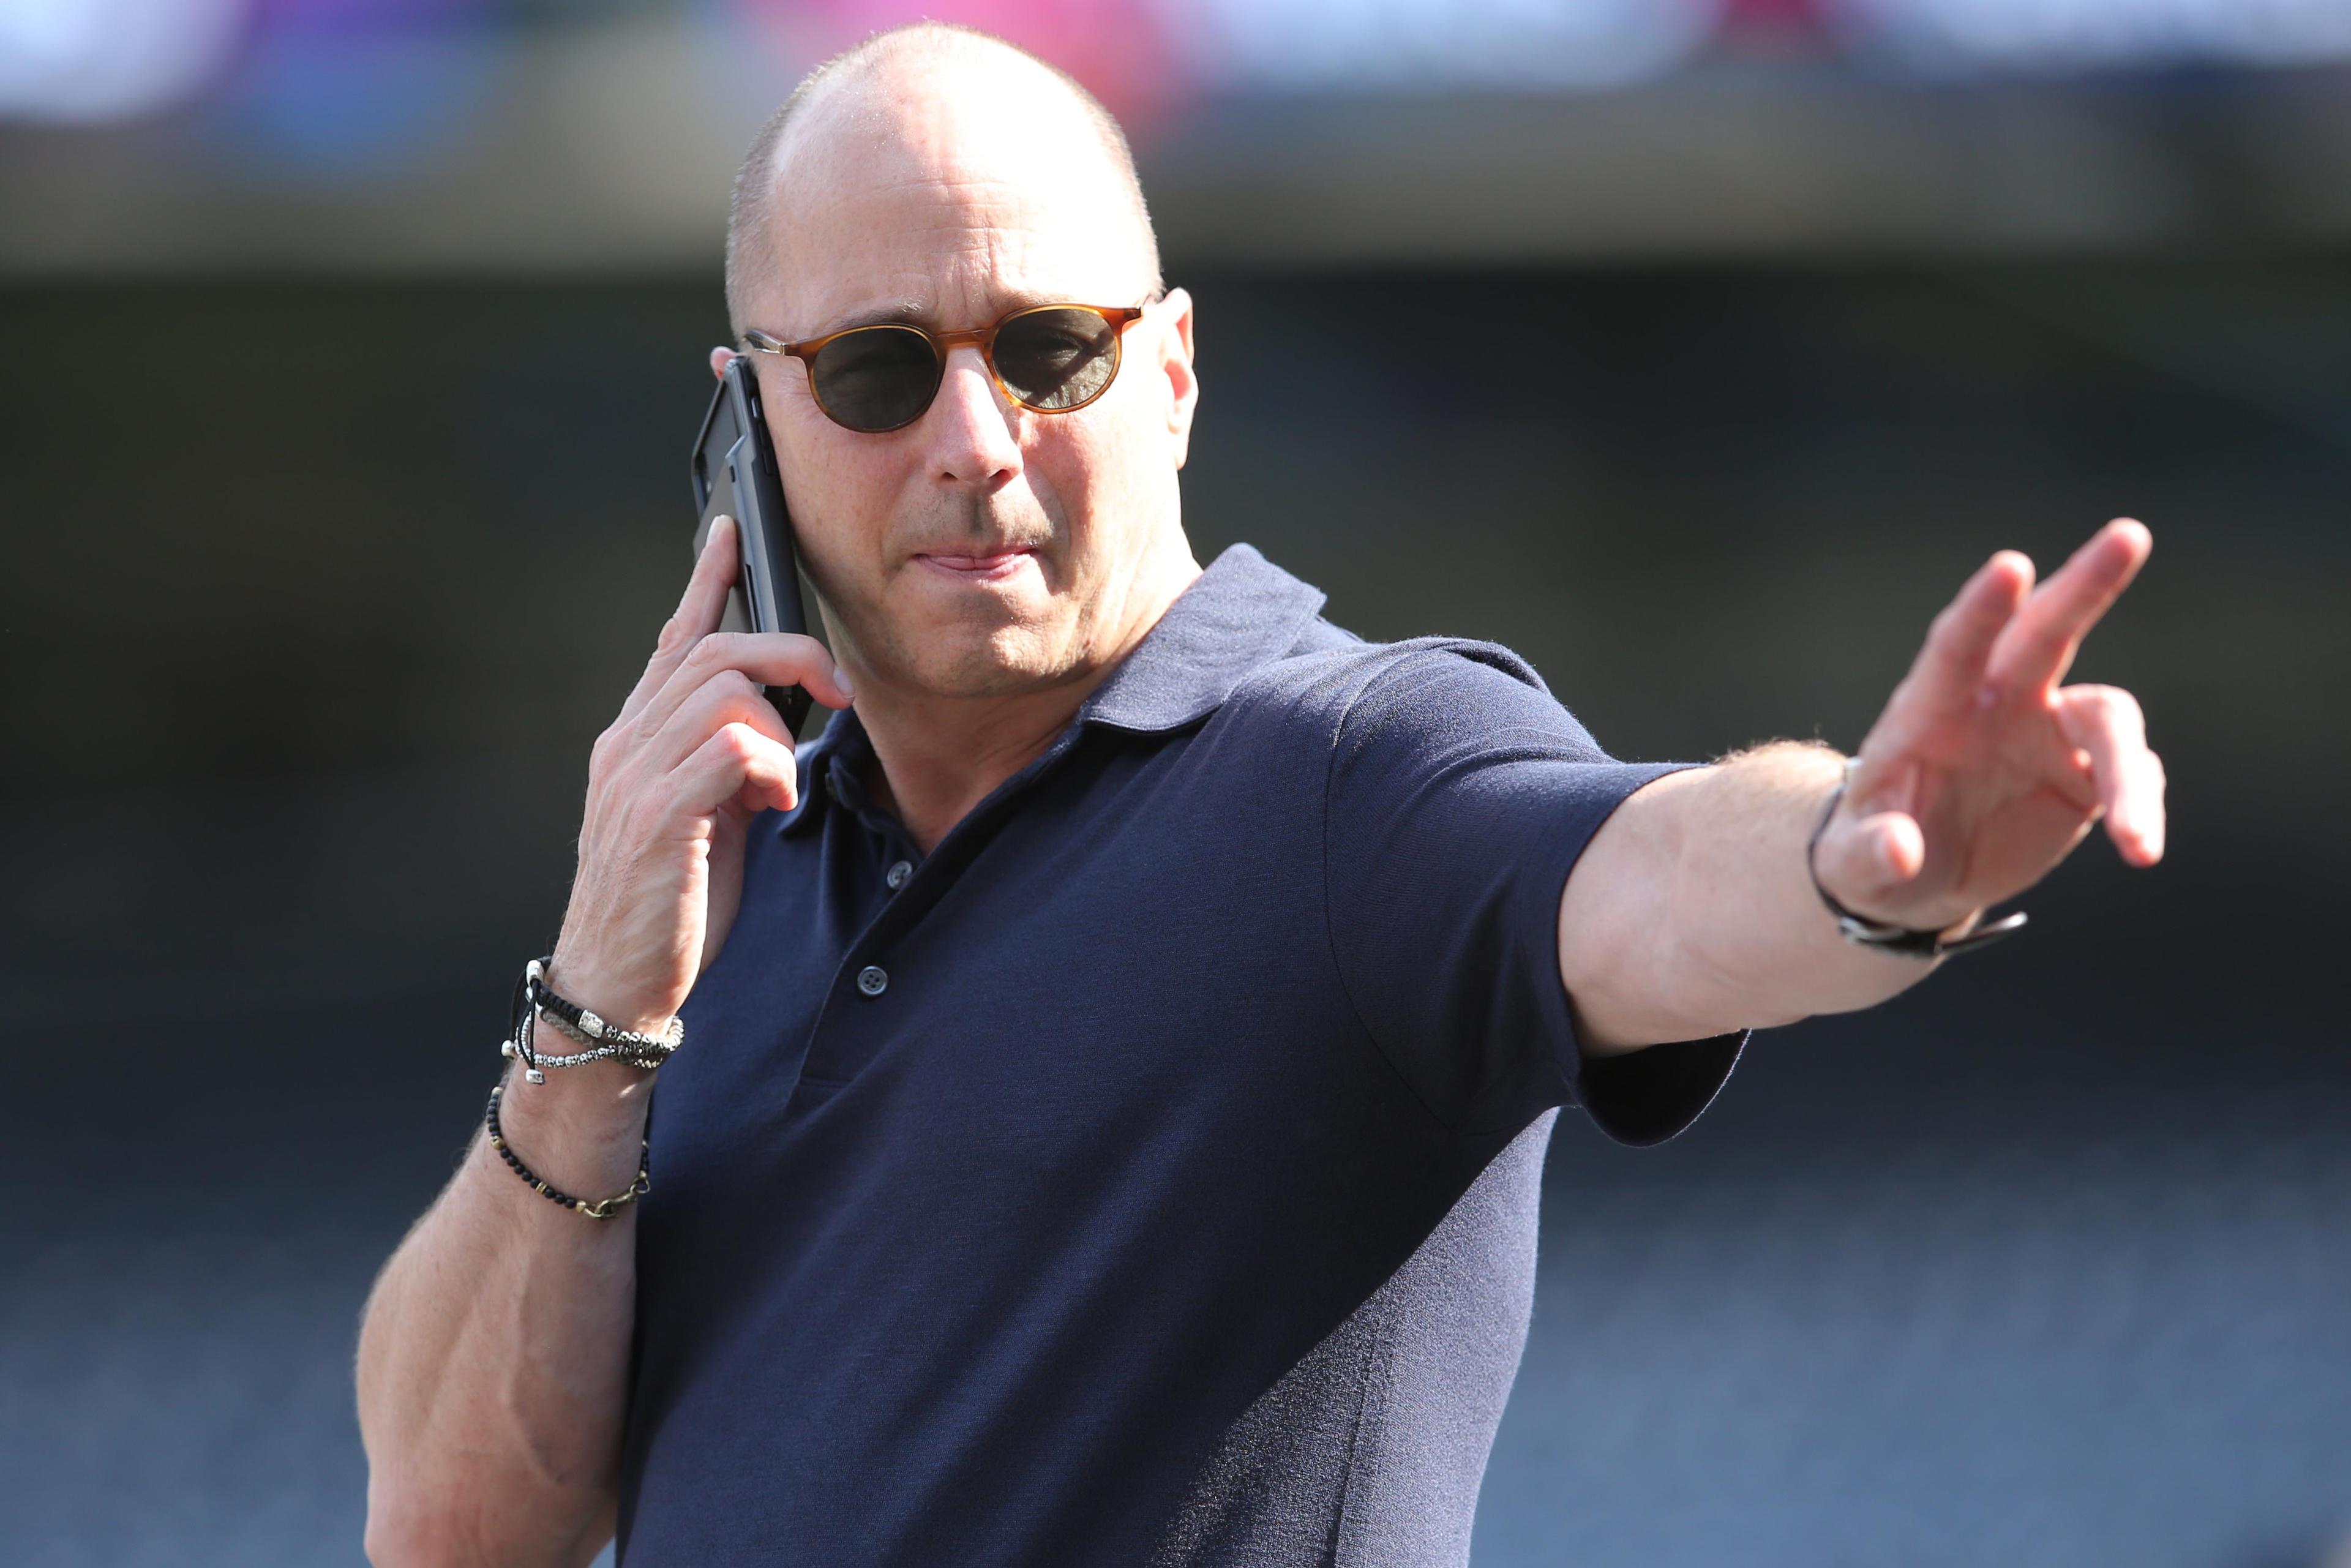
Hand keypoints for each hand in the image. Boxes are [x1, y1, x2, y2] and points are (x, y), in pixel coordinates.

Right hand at [547, 517, 854, 1031]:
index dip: (704, 581)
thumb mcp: (708, 817)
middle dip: (789, 654)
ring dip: (778, 726)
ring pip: (723, 689)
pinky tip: (771, 805)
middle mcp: (627, 743)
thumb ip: (731, 764)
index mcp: (637, 738)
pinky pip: (731, 749)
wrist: (618, 980)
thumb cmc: (670, 904)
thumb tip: (781, 731)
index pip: (671, 639)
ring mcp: (637, 775)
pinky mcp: (658, 814)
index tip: (731, 531)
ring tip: (781, 782)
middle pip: (714, 649)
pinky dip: (770, 766)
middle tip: (834, 691)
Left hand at [1814, 518, 2164, 934]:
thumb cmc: (1871, 854)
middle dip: (2086, 584)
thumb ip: (1871, 852)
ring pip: (2108, 718)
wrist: (1914, 875)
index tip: (2010, 566)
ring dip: (2127, 772)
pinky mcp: (2086, 773)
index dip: (1982, 610)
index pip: (1955, 648)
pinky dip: (2141, 807)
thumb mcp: (1856, 864)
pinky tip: (2139, 849)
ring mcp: (2047, 731)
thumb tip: (1897, 850)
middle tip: (2128, 534)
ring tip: (2133, 840)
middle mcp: (1996, 703)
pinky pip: (2130, 774)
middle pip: (2046, 631)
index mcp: (1929, 710)